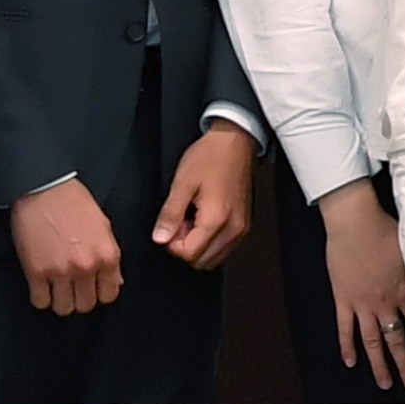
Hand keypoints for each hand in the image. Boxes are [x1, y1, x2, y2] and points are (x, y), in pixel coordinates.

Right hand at [12, 178, 124, 315]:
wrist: (45, 189)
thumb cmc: (74, 203)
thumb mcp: (104, 227)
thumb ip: (110, 258)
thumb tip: (114, 282)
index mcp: (108, 256)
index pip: (110, 295)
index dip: (99, 293)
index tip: (91, 288)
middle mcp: (87, 266)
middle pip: (87, 305)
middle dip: (79, 298)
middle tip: (72, 287)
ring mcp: (60, 271)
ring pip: (64, 308)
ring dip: (60, 300)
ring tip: (56, 288)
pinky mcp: (35, 271)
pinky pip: (40, 301)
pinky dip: (40, 297)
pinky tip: (41, 285)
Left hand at [154, 123, 257, 270]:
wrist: (235, 142)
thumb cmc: (209, 157)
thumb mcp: (182, 183)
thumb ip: (169, 215)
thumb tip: (160, 239)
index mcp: (216, 220)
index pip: (189, 254)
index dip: (172, 244)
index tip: (170, 224)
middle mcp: (233, 229)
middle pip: (202, 261)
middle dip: (185, 247)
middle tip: (179, 222)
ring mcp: (241, 229)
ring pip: (214, 258)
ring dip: (198, 246)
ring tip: (191, 219)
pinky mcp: (244, 224)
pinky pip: (224, 248)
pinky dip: (210, 241)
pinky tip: (204, 220)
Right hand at [317, 184, 404, 391]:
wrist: (355, 221)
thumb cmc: (385, 229)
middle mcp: (385, 301)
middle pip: (397, 340)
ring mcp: (362, 303)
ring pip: (372, 341)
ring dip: (379, 364)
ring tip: (385, 383)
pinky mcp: (343, 299)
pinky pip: (345, 328)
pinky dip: (346, 346)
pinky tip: (350, 361)